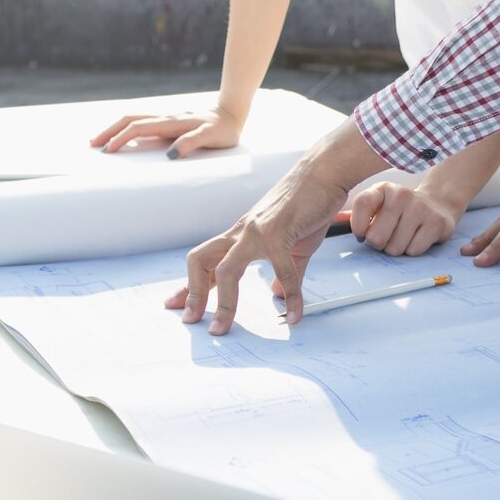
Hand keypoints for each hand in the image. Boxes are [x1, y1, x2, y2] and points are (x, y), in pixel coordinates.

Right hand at [91, 106, 243, 157]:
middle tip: (92, 145)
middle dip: (109, 131)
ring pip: (133, 119)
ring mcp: (165, 119)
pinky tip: (123, 138)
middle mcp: (165, 118)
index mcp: (171, 122)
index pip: (138, 128)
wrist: (232, 113)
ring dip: (115, 128)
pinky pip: (142, 123)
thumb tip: (171, 154)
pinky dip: (126, 128)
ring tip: (100, 141)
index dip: (121, 138)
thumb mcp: (212, 137)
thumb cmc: (223, 129)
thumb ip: (192, 142)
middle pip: (129, 119)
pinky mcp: (168, 122)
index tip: (108, 151)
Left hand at [170, 121, 386, 333]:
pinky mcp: (279, 231)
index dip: (189, 286)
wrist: (324, 172)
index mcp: (241, 235)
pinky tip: (295, 314)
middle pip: (200, 260)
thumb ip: (285, 273)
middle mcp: (242, 232)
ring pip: (227, 270)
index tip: (175, 305)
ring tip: (223, 328)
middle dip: (192, 293)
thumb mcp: (293, 244)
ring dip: (223, 304)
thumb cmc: (308, 203)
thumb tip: (276, 294)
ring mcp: (257, 230)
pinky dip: (289, 297)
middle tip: (191, 320)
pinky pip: (281, 272)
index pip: (206, 263)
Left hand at [346, 181, 464, 257]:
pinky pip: (414, 250)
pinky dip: (413, 250)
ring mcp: (420, 207)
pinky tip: (417, 237)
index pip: (361, 206)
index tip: (363, 233)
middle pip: (377, 238)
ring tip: (403, 235)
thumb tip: (341, 230)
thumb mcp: (378, 205)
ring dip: (397, 248)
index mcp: (382, 189)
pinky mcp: (436, 222)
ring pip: (395, 248)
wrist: (436, 204)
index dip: (359, 228)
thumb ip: (359, 215)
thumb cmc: (399, 210)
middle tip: (387, 236)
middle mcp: (401, 194)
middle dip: (379, 244)